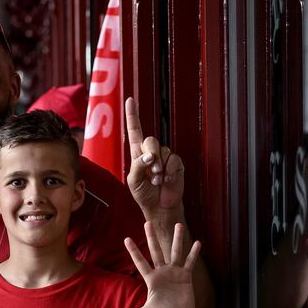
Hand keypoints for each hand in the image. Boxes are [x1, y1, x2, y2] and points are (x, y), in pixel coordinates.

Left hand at [110, 222, 200, 307]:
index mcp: (151, 279)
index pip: (140, 262)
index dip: (134, 251)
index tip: (126, 238)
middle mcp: (162, 272)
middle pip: (156, 251)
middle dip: (151, 237)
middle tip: (147, 222)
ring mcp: (174, 273)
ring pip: (175, 252)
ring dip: (177, 239)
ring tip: (178, 224)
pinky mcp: (186, 277)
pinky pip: (189, 262)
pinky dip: (193, 253)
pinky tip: (197, 242)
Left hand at [125, 98, 184, 219]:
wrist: (159, 207)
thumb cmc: (144, 194)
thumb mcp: (134, 182)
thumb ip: (138, 166)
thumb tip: (149, 156)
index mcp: (137, 154)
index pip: (135, 131)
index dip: (133, 116)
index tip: (130, 100)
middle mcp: (151, 152)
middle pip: (150, 140)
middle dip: (150, 154)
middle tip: (151, 171)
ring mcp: (164, 157)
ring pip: (163, 151)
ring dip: (159, 168)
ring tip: (157, 180)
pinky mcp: (176, 164)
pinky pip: (173, 160)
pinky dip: (169, 172)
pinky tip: (167, 180)